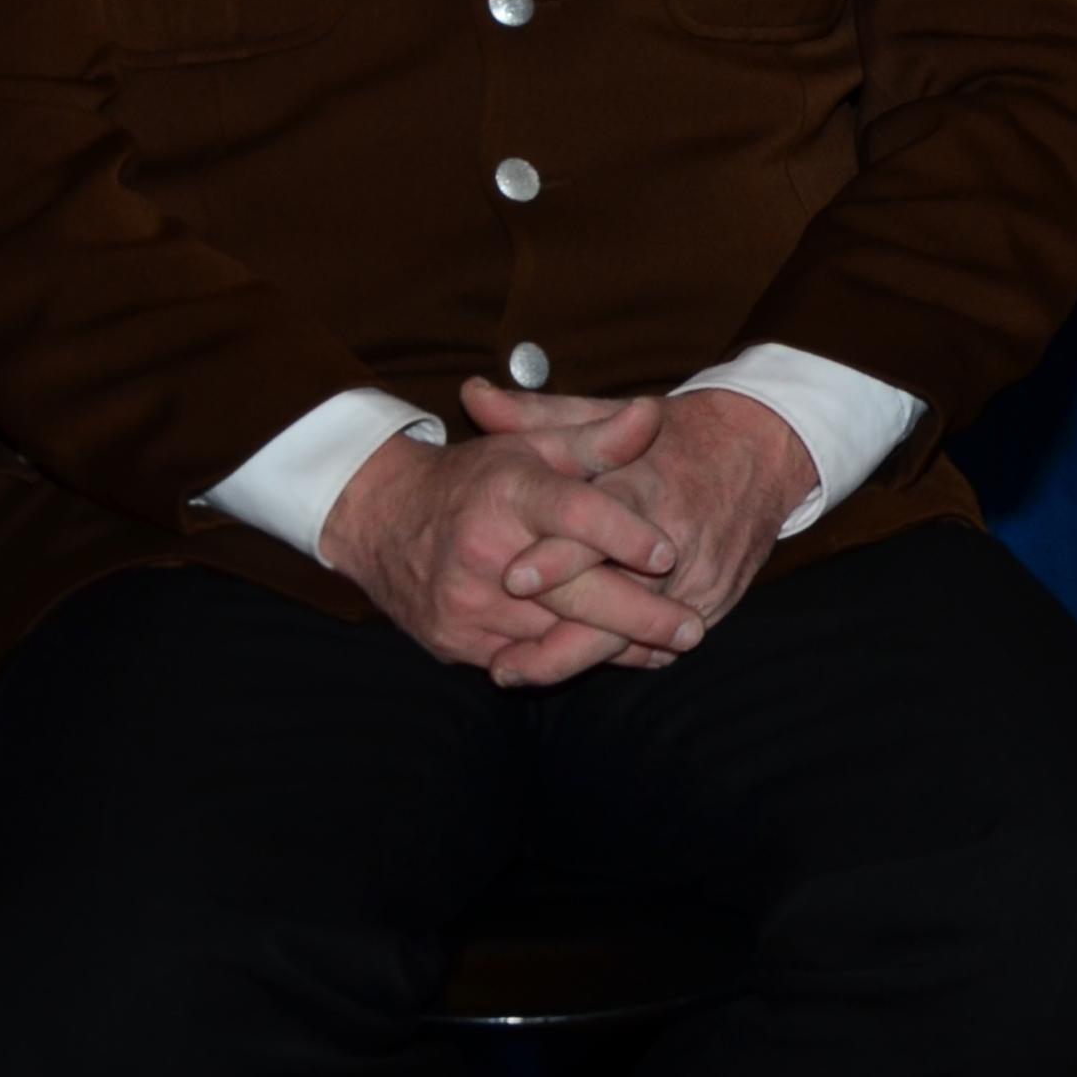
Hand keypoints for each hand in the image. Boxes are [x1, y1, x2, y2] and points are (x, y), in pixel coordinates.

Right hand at [318, 398, 690, 683]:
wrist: (384, 522)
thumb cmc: (479, 479)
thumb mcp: (534, 446)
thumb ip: (598, 438)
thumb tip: (652, 416)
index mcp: (508, 491)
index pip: (573, 514)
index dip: (623, 534)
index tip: (670, 553)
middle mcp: (485, 550)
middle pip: (571, 592)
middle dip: (638, 615)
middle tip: (692, 627)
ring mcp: (467, 602)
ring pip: (555, 636)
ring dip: (616, 646)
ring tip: (671, 647)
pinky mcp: (457, 640)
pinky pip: (527, 660)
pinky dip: (575, 660)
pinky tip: (622, 659)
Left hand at [472, 380, 817, 681]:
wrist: (763, 450)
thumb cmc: (672, 435)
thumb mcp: (607, 413)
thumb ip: (538, 415)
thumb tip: (472, 397)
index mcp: (645, 483)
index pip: (599, 522)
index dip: (557, 556)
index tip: (512, 577)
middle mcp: (676, 534)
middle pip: (618, 599)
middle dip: (561, 636)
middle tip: (505, 661)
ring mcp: (699, 573)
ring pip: (637, 634)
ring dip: (578, 658)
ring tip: (519, 671)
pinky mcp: (715, 597)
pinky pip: (663, 640)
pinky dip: (619, 656)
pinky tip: (572, 664)